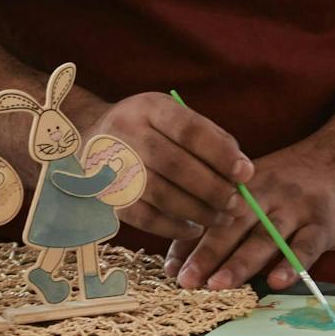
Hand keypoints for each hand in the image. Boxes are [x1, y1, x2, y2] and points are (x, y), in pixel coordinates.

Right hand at [81, 93, 251, 239]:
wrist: (88, 139)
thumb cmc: (147, 129)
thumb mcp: (172, 116)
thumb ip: (208, 137)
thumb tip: (243, 169)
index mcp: (149, 107)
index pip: (190, 130)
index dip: (221, 153)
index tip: (246, 173)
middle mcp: (126, 133)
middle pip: (176, 165)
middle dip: (214, 189)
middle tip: (238, 204)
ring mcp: (111, 165)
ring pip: (161, 195)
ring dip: (198, 211)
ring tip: (222, 219)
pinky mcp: (105, 196)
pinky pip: (143, 217)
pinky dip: (173, 227)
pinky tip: (194, 228)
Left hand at [166, 139, 334, 291]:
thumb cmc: (288, 185)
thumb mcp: (252, 192)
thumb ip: (216, 224)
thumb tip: (174, 263)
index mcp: (245, 187)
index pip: (211, 215)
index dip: (190, 242)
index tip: (171, 272)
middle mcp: (268, 194)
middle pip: (234, 225)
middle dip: (208, 254)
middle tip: (187, 281)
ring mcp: (297, 208)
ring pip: (266, 236)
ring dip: (242, 262)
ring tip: (219, 285)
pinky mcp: (324, 223)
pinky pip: (307, 245)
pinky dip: (292, 264)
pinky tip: (277, 281)